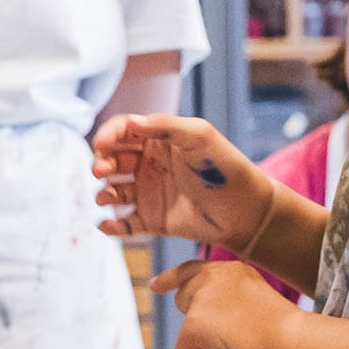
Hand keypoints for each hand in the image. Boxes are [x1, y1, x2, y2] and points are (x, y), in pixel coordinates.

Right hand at [92, 113, 273, 250]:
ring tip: (107, 198)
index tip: (100, 145)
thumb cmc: (227, 168)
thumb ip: (166, 127)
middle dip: (101, 163)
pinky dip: (111, 225)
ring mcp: (149, 193)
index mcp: (159, 140)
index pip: (124, 130)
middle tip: (101, 171)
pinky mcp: (152, 221)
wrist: (247, 212)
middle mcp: (150, 165)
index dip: (108, 134)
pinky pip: (123, 223)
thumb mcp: (200, 137)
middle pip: (112, 159)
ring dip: (103, 192)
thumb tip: (131, 122)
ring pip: (113, 191)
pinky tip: (108, 225)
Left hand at [149, 257, 287, 348]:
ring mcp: (202, 298)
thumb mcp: (255, 302)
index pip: (192, 269)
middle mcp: (213, 276)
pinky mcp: (193, 323)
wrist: (289, 341)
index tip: (155, 285)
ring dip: (201, 342)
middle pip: (184, 298)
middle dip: (194, 319)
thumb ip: (229, 300)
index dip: (171, 278)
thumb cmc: (283, 332)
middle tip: (218, 339)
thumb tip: (201, 316)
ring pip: (185, 325)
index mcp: (231, 269)